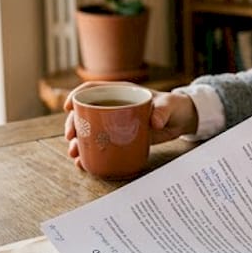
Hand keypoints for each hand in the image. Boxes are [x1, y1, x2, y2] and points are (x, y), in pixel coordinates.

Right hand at [63, 83, 198, 169]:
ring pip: (90, 131)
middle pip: (86, 113)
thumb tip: (155, 121)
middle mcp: (114, 107)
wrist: (182, 119)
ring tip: (74, 154)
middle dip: (73, 124)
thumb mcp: (170, 105)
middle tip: (71, 138)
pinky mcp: (120, 139)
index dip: (77, 96)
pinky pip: (101, 145)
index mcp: (121, 92)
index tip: (68, 107)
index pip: (93, 89)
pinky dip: (91, 154)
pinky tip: (84, 163)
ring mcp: (115, 124)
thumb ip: (163, 110)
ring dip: (78, 142)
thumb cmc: (174, 105)